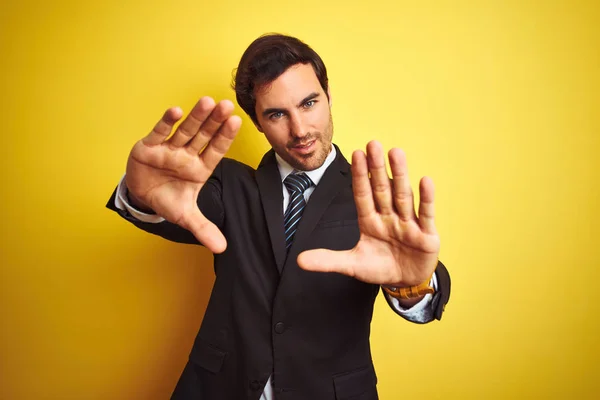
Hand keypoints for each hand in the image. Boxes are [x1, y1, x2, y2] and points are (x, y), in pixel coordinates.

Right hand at [125, 97, 241, 252]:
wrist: (141, 195)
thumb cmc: (168, 198)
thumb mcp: (186, 216)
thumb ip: (204, 228)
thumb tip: (222, 248)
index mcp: (199, 168)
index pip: (216, 150)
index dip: (226, 137)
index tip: (237, 122)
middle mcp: (187, 155)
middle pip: (204, 136)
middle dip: (214, 121)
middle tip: (227, 105)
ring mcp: (169, 149)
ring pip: (185, 130)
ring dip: (195, 117)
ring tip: (207, 102)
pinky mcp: (149, 146)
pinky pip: (159, 132)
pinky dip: (166, 122)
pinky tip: (175, 110)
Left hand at [297, 141, 439, 286]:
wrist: (406, 282)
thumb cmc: (380, 267)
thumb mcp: (353, 264)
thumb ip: (328, 260)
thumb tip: (298, 261)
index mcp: (370, 221)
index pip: (363, 195)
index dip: (360, 176)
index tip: (356, 153)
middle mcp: (389, 217)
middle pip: (382, 189)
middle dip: (377, 168)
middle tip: (373, 143)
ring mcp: (408, 224)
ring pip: (403, 196)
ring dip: (400, 175)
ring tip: (396, 152)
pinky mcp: (427, 235)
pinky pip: (426, 214)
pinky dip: (426, 199)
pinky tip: (425, 180)